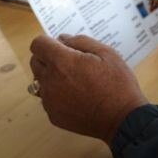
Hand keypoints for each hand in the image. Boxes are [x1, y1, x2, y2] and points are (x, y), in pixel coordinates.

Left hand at [28, 35, 148, 144]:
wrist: (123, 119)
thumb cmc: (118, 84)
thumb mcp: (106, 53)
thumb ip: (80, 41)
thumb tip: (62, 39)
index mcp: (61, 62)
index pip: (37, 44)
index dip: (48, 42)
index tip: (60, 47)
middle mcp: (50, 81)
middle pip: (35, 62)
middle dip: (47, 58)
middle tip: (69, 63)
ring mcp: (49, 101)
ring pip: (39, 81)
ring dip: (50, 77)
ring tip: (73, 81)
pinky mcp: (53, 115)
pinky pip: (47, 99)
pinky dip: (56, 95)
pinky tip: (75, 97)